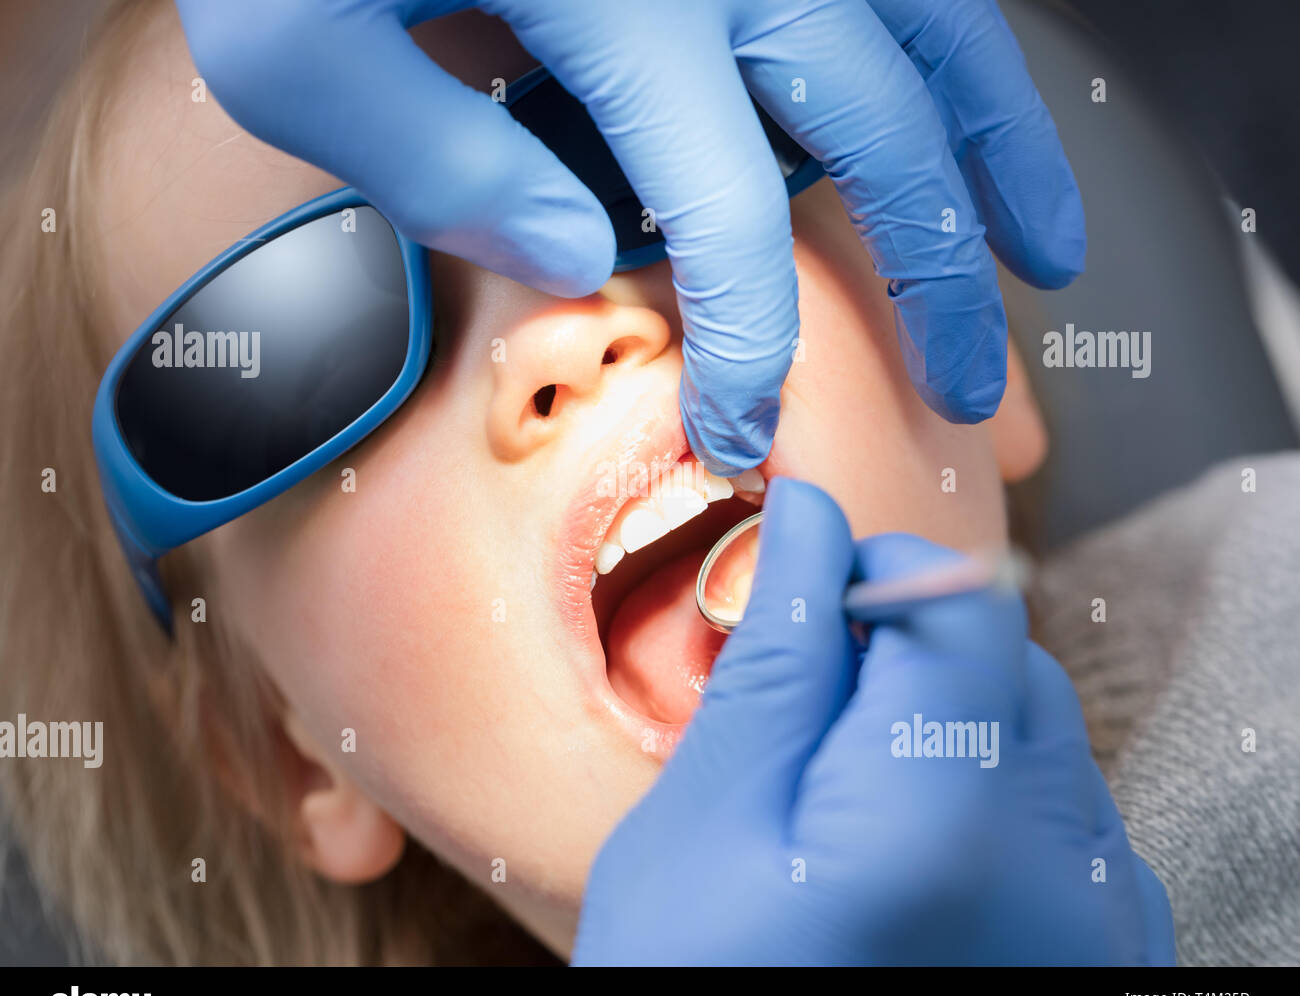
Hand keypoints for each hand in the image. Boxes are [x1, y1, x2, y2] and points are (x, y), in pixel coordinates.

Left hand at [176, 0, 1084, 473]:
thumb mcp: (298, 42)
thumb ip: (431, 158)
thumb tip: (576, 254)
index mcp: (620, 6)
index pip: (730, 220)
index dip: (752, 345)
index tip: (743, 430)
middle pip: (882, 137)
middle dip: (940, 281)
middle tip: (971, 386)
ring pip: (941, 36)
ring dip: (1004, 152)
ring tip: (1048, 251)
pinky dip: (970, 48)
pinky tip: (982, 105)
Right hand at [572, 478, 1173, 965]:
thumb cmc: (697, 990)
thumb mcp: (703, 822)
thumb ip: (776, 657)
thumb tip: (807, 520)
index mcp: (946, 824)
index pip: (958, 602)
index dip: (872, 571)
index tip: (804, 589)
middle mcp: (1066, 875)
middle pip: (1006, 663)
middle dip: (902, 655)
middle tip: (804, 717)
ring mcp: (1102, 925)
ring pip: (1038, 732)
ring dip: (945, 724)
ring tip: (847, 801)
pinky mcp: (1107, 955)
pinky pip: (1065, 814)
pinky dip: (988, 794)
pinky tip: (905, 850)